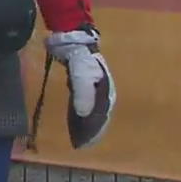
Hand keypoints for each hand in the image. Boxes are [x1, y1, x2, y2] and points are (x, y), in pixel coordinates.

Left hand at [45, 27, 114, 147]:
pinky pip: (84, 102)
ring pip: (92, 109)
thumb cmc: (80, 57)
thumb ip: (83, 94)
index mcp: (107, 91)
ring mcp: (95, 86)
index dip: (95, 131)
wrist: (73, 37)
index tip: (86, 144)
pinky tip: (75, 118)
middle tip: (82, 144)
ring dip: (86, 122)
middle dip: (91, 129)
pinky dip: (80, 112)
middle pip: (98, 115)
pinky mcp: (84, 82)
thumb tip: (84, 116)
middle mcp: (104, 91)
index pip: (102, 116)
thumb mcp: (81, 75)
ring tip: (78, 135)